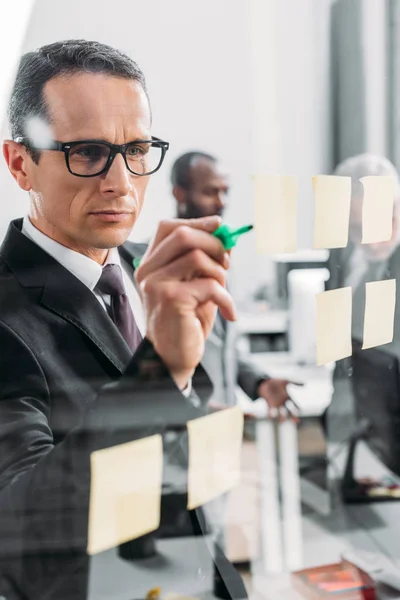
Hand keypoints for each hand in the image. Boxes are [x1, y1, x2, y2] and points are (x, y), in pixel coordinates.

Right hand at [135, 216, 235, 389]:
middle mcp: (148, 271)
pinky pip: (210, 285)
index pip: (169, 228)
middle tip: (227, 263)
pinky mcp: (171, 298)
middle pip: (184, 236)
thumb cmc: (186, 322)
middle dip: (214, 244)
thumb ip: (205, 262)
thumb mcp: (196, 286)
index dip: (197, 222)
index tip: (220, 226)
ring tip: (222, 294)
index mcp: (151, 265)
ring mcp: (156, 284)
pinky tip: (229, 313)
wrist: (173, 359)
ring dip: (220, 274)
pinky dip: (227, 299)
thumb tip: (226, 236)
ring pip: (198, 257)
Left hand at [257, 378, 302, 420]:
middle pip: (289, 411)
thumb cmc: (276, 382)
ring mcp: (276, 404)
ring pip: (280, 413)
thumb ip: (295, 383)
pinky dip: (271, 414)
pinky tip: (271, 417)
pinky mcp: (269, 404)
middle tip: (296, 421)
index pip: (295, 404)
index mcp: (288, 397)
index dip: (298, 408)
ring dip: (282, 417)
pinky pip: (270, 411)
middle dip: (293, 416)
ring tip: (282, 421)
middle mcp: (283, 402)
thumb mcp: (286, 381)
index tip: (300, 411)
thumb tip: (305, 384)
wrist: (265, 382)